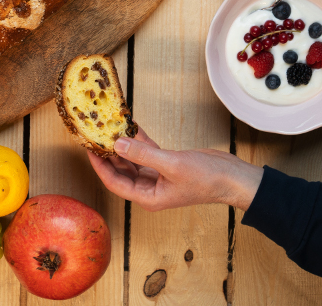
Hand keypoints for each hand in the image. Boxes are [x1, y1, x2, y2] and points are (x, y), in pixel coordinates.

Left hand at [88, 127, 263, 211]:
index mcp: (147, 197)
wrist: (232, 177)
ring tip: (108, 127)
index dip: (99, 166)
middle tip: (94, 136)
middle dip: (107, 154)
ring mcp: (157, 176)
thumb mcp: (172, 165)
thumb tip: (118, 145)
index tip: (88, 149)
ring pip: (132, 159)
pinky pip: (146, 151)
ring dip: (122, 144)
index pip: (114, 182)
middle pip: (120, 171)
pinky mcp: (166, 164)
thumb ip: (143, 155)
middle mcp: (149, 188)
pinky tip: (130, 125)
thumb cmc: (207, 180)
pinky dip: (138, 139)